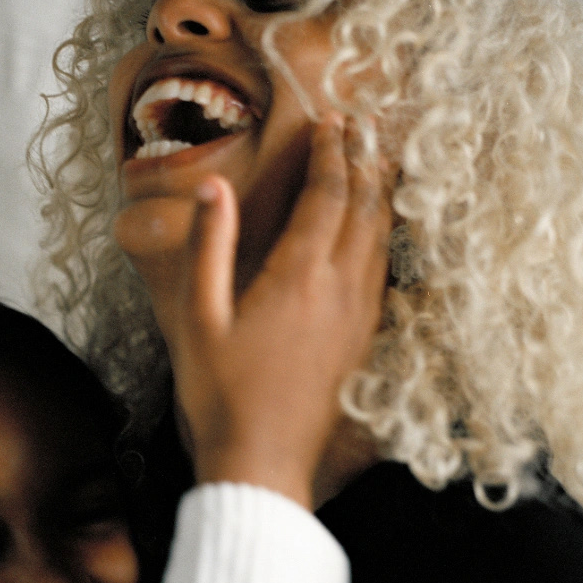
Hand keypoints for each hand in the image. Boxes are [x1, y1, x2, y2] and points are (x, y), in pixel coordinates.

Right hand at [115, 116, 393, 507]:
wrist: (262, 462)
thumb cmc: (220, 394)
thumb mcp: (198, 318)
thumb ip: (208, 247)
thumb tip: (215, 187)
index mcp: (298, 276)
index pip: (327, 195)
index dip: (332, 152)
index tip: (333, 120)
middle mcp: (339, 290)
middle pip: (364, 208)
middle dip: (364, 161)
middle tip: (364, 126)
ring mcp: (357, 317)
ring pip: (382, 239)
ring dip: (380, 195)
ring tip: (378, 164)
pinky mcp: (361, 342)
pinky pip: (383, 275)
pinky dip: (384, 239)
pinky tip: (378, 236)